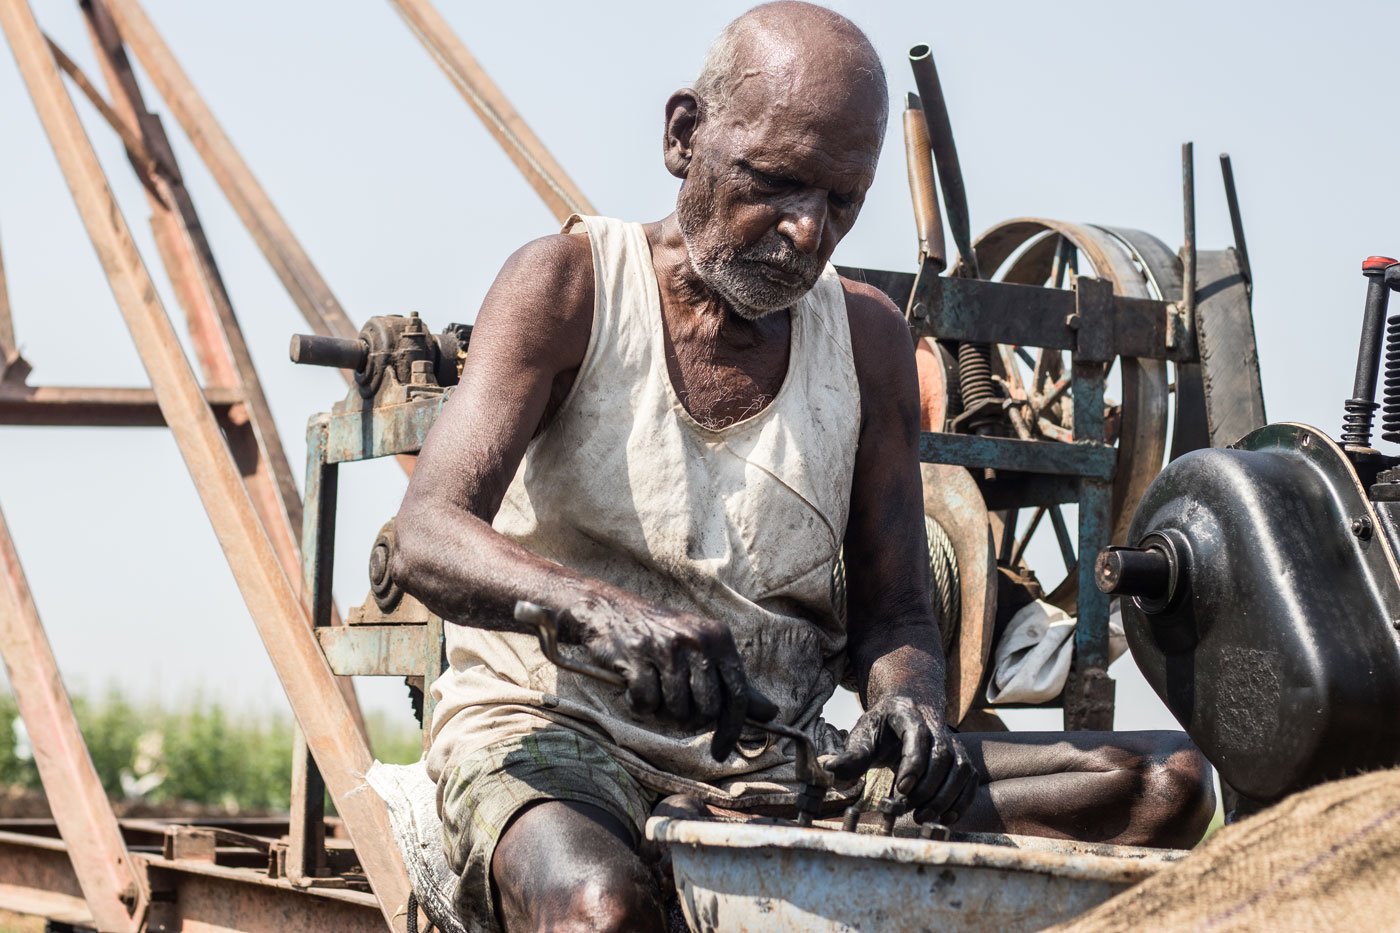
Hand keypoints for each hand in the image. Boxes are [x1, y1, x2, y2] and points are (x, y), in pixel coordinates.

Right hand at [560, 597, 776, 760]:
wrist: (608, 609)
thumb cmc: (662, 636)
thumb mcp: (703, 650)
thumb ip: (734, 683)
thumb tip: (771, 714)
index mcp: (720, 637)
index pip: (737, 695)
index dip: (731, 730)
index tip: (721, 752)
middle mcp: (697, 639)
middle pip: (706, 710)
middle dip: (688, 719)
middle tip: (673, 707)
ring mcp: (667, 646)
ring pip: (676, 709)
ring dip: (661, 712)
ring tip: (653, 691)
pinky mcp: (637, 653)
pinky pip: (646, 702)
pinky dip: (638, 704)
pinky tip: (633, 687)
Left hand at [825, 696, 977, 824]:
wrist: (906, 712)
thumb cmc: (880, 728)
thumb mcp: (862, 735)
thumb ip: (850, 756)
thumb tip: (829, 771)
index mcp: (907, 715)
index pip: (917, 737)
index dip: (912, 763)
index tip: (901, 789)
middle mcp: (936, 726)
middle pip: (941, 756)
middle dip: (926, 787)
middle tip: (908, 809)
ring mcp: (952, 743)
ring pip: (959, 769)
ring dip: (944, 797)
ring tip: (922, 817)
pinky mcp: (961, 759)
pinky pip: (970, 780)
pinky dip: (962, 800)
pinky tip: (945, 818)